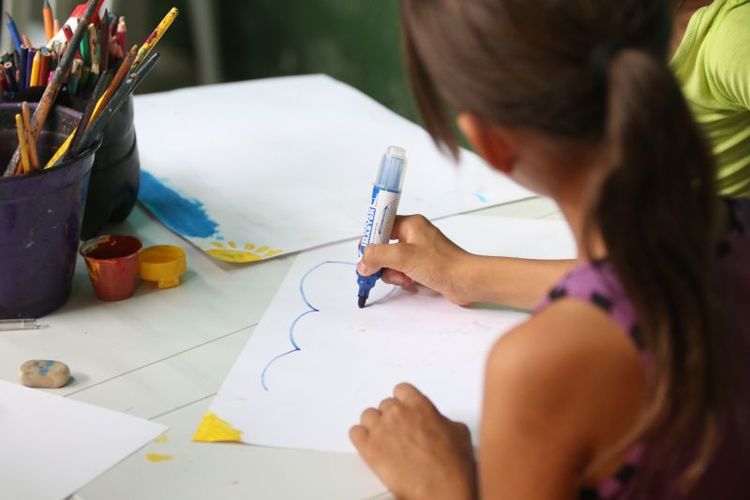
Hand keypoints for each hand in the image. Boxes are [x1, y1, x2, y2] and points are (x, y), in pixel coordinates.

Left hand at [350, 383, 476, 499]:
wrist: (441, 488)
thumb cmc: (452, 465)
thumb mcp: (458, 432)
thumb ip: (441, 420)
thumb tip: (438, 423)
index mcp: (419, 405)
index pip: (401, 390)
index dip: (403, 402)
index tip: (404, 409)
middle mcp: (397, 413)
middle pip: (385, 404)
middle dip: (391, 417)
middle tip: (398, 431)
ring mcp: (381, 429)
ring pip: (368, 416)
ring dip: (375, 426)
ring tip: (385, 440)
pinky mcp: (369, 448)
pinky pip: (355, 433)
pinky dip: (361, 438)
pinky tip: (369, 445)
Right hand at [358, 215, 473, 304]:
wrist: (466, 281)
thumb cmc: (440, 264)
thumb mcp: (403, 256)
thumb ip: (378, 256)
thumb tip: (362, 263)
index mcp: (410, 224)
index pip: (381, 226)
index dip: (370, 241)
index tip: (364, 256)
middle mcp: (414, 235)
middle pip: (384, 246)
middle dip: (382, 262)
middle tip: (382, 272)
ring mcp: (419, 251)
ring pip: (393, 261)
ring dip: (393, 273)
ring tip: (404, 279)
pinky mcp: (424, 266)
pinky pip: (404, 270)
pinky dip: (403, 278)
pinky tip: (411, 283)